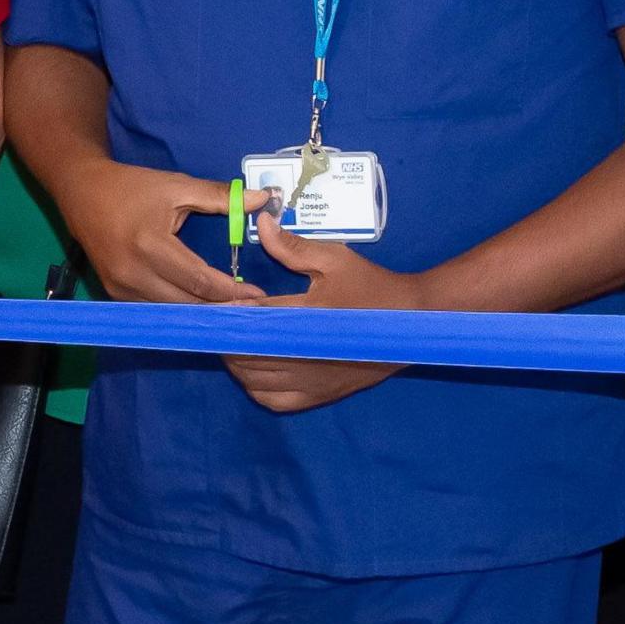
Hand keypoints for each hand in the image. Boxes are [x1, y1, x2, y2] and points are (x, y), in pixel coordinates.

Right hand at [56, 159, 262, 308]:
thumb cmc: (132, 187)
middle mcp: (133, 273)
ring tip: (229, 311)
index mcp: (150, 245)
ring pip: (170, 311)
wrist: (81, 192)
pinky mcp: (114, 293)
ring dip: (200, 313)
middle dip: (221, 308)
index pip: (199, 279)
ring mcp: (120, 287)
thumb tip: (262, 199)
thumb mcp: (177, 186)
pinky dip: (177, 310)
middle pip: (187, 303)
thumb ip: (219, 197)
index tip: (258, 297)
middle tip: (251, 310)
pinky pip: (153, 308)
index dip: (231, 291)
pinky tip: (198, 307)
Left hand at [222, 219, 429, 413]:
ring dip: (237, 361)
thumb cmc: (371, 286)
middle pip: (244, 352)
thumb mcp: (334, 259)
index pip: (248, 319)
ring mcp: (309, 381)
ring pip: (252, 379)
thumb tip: (262, 223)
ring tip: (235, 340)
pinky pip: (273, 400)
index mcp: (302, 318)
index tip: (212, 305)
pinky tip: (254, 370)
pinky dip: (256, 387)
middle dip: (228, 336)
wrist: (412, 321)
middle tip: (221, 321)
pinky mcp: (318, 396)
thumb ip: (293, 247)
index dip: (226, 312)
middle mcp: (301, 355)